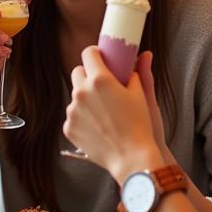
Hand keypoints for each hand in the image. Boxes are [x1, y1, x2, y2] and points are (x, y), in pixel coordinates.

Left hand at [63, 46, 162, 181]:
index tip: (100, 59)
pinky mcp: (68, 127)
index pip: (88, 54)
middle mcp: (82, 92)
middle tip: (102, 86)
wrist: (131, 157)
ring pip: (75, 96)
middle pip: (77, 72)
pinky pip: (73, 116)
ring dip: (85, 98)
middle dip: (88, 75)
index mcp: (99, 80)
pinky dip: (82, 118)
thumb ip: (137, 72)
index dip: (95, 54)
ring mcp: (73, 110)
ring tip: (103, 112)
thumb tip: (142, 56)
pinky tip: (98, 126)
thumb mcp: (140, 94)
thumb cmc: (139, 125)